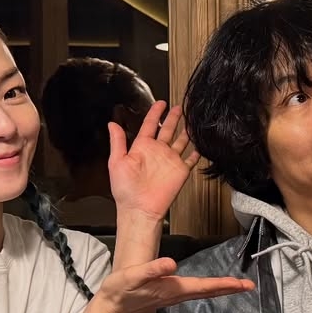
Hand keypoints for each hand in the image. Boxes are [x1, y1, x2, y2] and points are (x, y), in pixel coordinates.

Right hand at [97, 258, 253, 312]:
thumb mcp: (133, 276)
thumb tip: (172, 264)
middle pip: (210, 291)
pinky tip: (211, 286)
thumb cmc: (120, 291)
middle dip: (230, 288)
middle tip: (249, 286)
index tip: (244, 285)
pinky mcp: (168, 294)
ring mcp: (173, 296)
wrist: (110, 307)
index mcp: (174, 289)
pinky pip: (195, 291)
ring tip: (237, 285)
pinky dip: (208, 288)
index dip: (226, 285)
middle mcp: (177, 294)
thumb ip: (152, 270)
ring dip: (221, 288)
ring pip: (204, 292)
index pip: (206, 287)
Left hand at [108, 101, 198, 221]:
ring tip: (192, 121)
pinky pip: (190, 159)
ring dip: (186, 131)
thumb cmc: (126, 190)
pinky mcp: (180, 171)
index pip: (151, 124)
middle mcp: (157, 152)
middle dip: (174, 118)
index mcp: (142, 147)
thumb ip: (117, 142)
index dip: (156, 113)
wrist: (140, 209)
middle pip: (168, 129)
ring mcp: (170, 161)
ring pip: (181, 141)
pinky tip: (199, 146)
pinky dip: (196, 153)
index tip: (160, 103)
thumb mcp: (116, 162)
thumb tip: (112, 124)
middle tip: (179, 107)